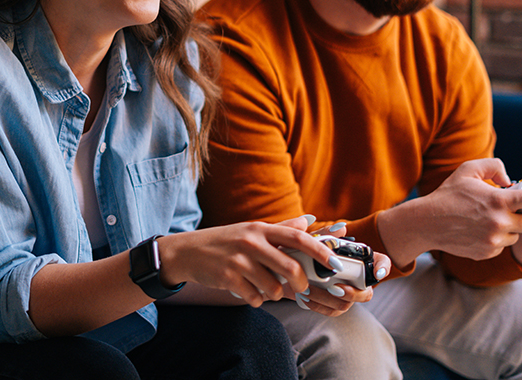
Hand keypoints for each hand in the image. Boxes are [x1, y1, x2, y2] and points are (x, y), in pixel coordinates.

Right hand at [159, 215, 344, 306]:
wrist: (188, 251)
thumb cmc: (226, 240)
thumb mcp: (252, 230)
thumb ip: (280, 228)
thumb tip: (307, 222)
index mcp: (261, 228)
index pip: (297, 236)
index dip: (319, 250)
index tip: (334, 262)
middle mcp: (252, 241)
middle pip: (290, 266)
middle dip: (301, 282)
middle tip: (302, 287)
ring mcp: (239, 260)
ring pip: (273, 287)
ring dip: (275, 294)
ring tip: (266, 287)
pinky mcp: (228, 278)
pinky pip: (254, 297)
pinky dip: (257, 299)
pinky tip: (249, 291)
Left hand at [278, 220, 390, 314]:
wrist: (290, 264)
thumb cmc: (308, 249)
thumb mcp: (316, 239)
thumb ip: (328, 233)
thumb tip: (341, 227)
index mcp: (359, 260)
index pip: (382, 262)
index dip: (383, 268)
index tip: (378, 273)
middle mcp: (356, 280)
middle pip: (366, 294)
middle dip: (353, 294)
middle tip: (336, 288)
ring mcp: (344, 294)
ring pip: (344, 305)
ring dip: (328, 299)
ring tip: (310, 289)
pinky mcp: (330, 304)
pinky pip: (330, 311)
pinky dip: (317, 305)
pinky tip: (304, 296)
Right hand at [380, 158, 521, 267]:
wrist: (427, 223)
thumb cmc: (448, 194)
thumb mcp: (467, 170)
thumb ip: (493, 166)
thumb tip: (509, 178)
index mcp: (497, 200)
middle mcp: (499, 222)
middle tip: (518, 210)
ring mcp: (494, 240)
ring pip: (517, 236)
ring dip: (512, 228)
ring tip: (490, 219)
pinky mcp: (488, 253)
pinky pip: (503, 246)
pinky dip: (497, 238)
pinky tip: (480, 230)